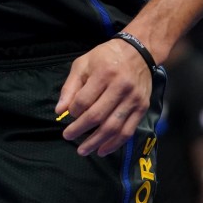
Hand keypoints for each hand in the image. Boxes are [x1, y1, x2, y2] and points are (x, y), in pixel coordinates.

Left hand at [56, 39, 150, 155]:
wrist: (139, 52)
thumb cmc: (105, 57)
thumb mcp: (83, 64)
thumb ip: (70, 87)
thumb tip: (60, 111)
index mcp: (103, 74)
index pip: (84, 100)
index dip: (74, 111)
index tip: (69, 115)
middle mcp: (120, 87)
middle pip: (97, 116)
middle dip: (80, 130)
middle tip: (68, 137)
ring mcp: (133, 99)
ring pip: (113, 127)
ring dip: (96, 142)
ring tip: (83, 150)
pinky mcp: (142, 108)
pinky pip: (128, 131)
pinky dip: (114, 143)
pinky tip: (103, 150)